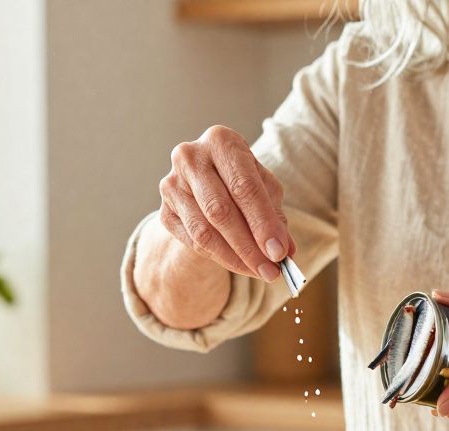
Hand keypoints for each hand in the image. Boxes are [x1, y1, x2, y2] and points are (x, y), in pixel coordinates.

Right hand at [159, 125, 293, 281]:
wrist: (207, 184)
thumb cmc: (241, 181)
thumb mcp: (265, 190)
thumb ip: (275, 217)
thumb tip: (285, 251)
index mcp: (220, 141)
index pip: (243, 186)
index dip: (263, 222)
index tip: (279, 252)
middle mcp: (190, 157)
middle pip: (220, 211)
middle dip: (249, 246)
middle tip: (272, 270)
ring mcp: (171, 184)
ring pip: (204, 231)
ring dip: (235, 258)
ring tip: (259, 271)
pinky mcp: (164, 211)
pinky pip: (193, 242)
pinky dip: (220, 258)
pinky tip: (239, 265)